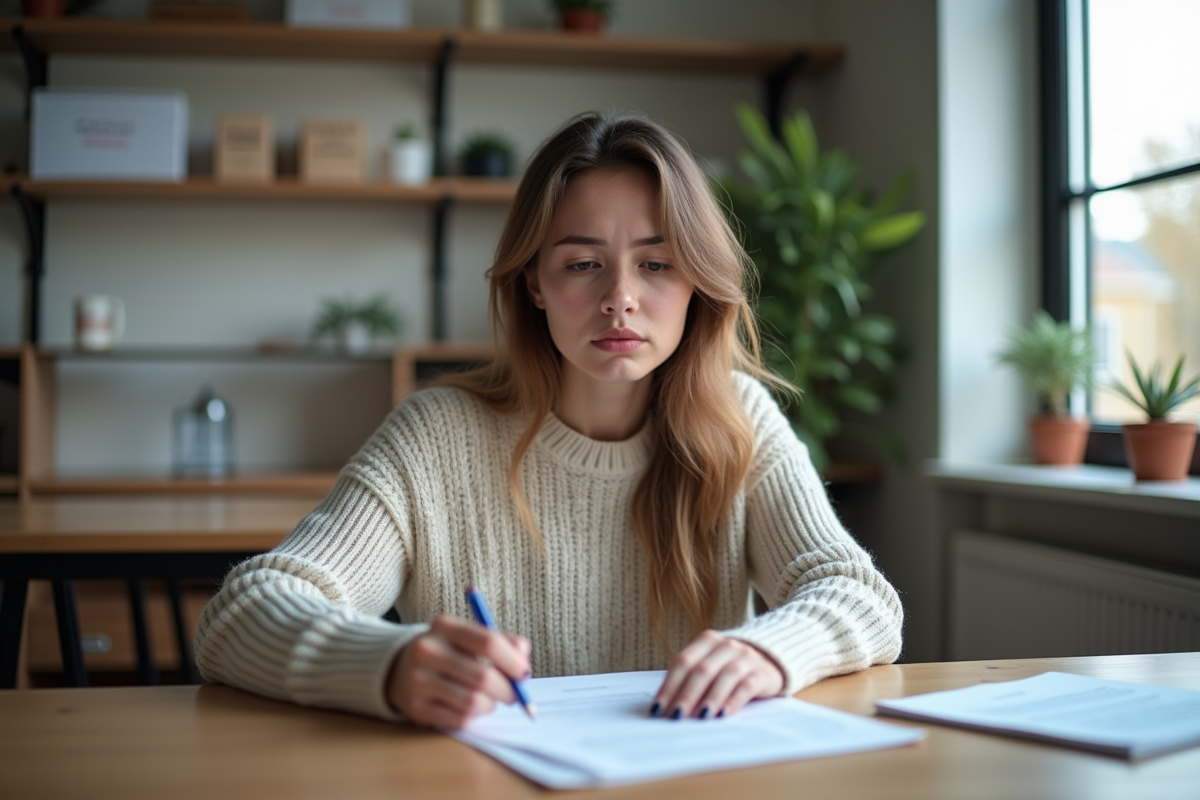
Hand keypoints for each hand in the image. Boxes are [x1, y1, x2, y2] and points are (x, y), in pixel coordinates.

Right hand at [385, 614, 530, 729]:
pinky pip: (459, 719)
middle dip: (508, 690)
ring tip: (490, 700)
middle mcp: (427, 650)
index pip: (488, 642)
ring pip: (473, 701)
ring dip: (491, 705)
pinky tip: (471, 708)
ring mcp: (418, 680)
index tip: (524, 673)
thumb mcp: (470, 636)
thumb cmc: (449, 651)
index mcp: (445, 626)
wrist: (400, 668)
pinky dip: (474, 716)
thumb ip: (503, 642)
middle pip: (483, 676)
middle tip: (514, 695)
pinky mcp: (415, 708)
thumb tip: (523, 665)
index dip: (512, 661)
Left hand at [651, 630, 784, 719]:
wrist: (770, 662)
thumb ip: (689, 680)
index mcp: (706, 640)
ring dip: (710, 699)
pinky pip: (746, 686)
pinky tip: (723, 715)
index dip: (669, 686)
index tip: (657, 708)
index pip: (683, 662)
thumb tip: (664, 709)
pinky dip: (733, 701)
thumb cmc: (728, 669)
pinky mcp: (762, 673)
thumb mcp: (709, 666)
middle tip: (675, 716)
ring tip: (700, 717)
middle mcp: (726, 645)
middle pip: (702, 670)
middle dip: (686, 695)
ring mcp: (746, 657)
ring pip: (724, 677)